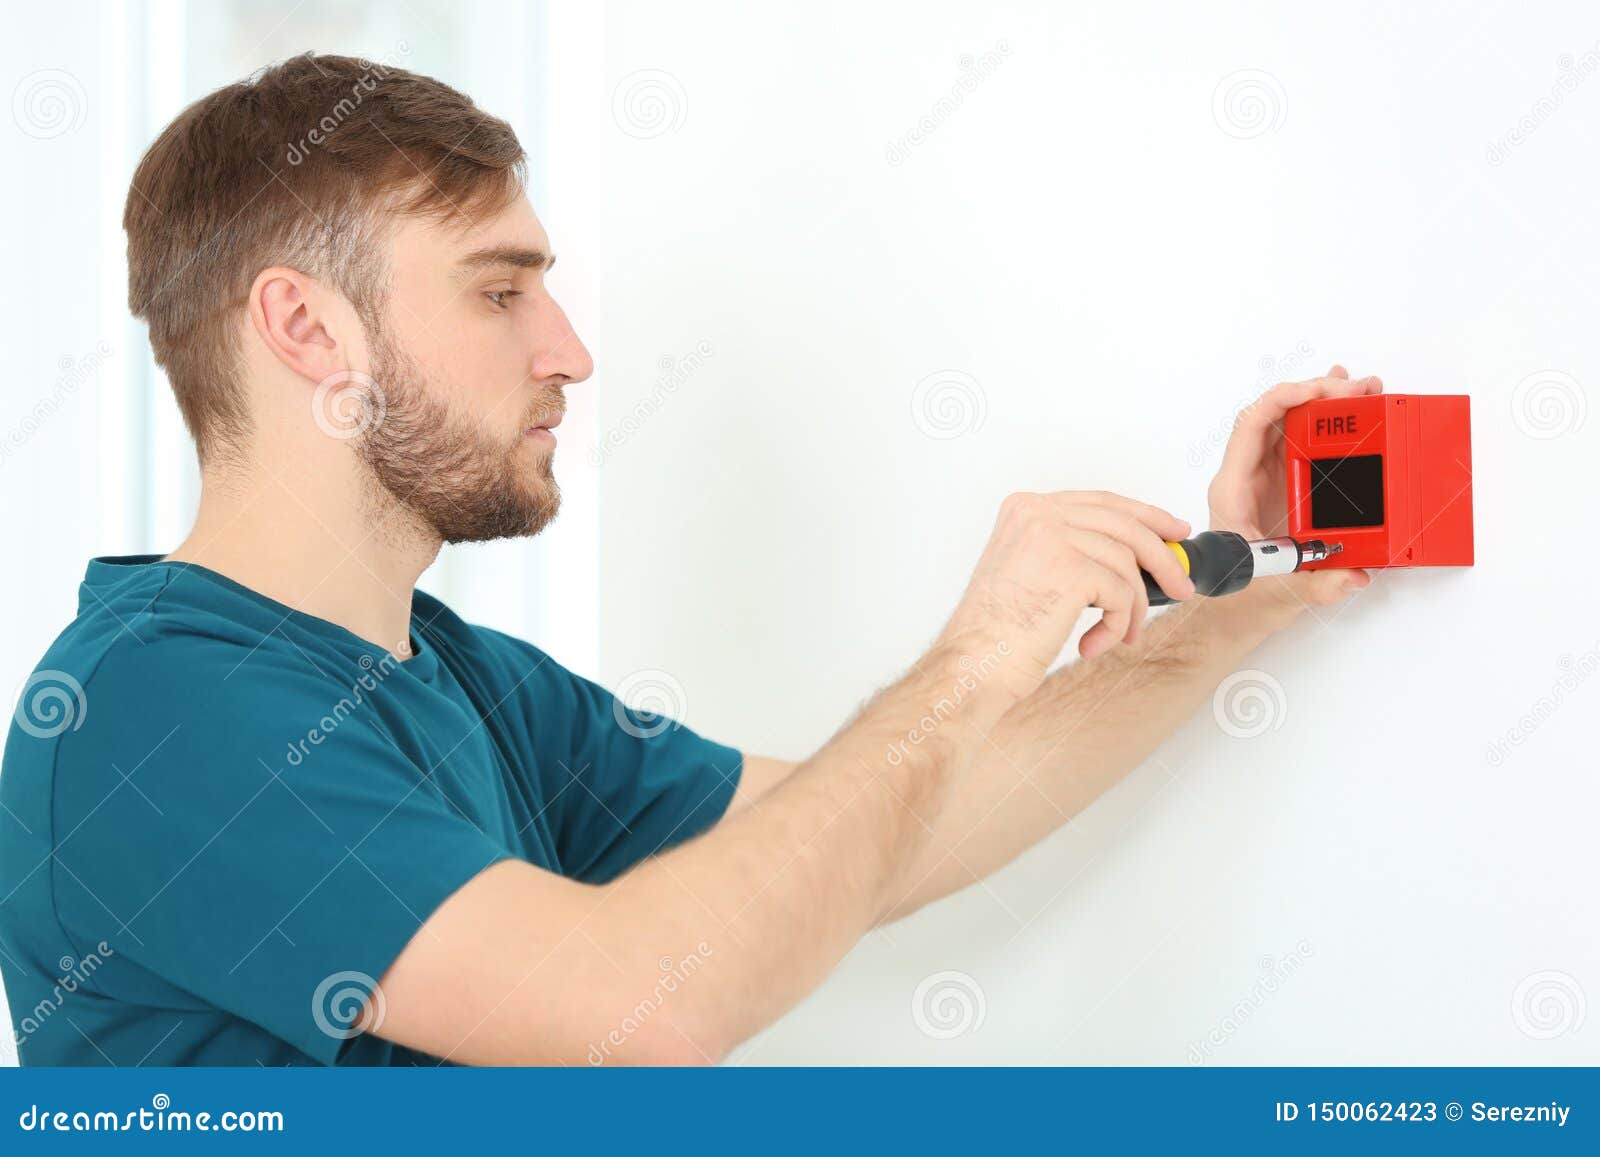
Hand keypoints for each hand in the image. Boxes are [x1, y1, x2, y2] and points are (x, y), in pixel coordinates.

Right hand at [938, 491, 1196, 706]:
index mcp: (1024, 508)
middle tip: (1181, 586)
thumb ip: (1068, 550)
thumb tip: (1132, 555)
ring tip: (1120, 635)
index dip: (1145, 516)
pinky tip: (1093, 645)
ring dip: (1133, 607)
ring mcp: (1053, 538)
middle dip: (1161, 557)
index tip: (1173, 532)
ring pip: (1128, 564)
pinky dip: (1117, 625)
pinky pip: (1122, 594)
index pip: (1101, 502)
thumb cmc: (996, 633)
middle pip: (1125, 525)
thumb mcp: (1027, 572)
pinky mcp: (1071, 570)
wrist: (972, 666)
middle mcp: (1037, 513)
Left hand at [1208, 363, 1377, 612]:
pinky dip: (1328, 425)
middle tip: (1359, 389)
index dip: (1285, 398)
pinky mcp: (1285, 488)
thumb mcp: (1278, 592)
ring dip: (1325, 404)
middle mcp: (1247, 476)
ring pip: (1291, 426)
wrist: (1235, 612)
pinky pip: (1304, 445)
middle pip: (1276, 415)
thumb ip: (1314, 584)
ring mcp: (1266, 480)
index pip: (1252, 425)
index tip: (1324, 391)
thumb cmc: (1240, 598)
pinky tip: (1352, 412)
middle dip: (1317, 394)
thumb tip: (1352, 574)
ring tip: (1363, 389)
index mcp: (1234, 489)